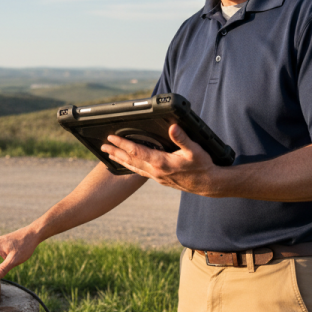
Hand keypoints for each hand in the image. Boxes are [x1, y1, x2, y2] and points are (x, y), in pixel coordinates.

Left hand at [101, 124, 222, 195]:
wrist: (208, 184)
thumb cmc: (203, 166)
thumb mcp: (195, 150)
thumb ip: (182, 138)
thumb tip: (172, 127)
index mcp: (161, 163)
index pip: (136, 151)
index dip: (122, 144)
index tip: (111, 138)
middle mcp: (156, 171)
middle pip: (130, 160)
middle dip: (115, 152)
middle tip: (102, 146)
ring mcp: (157, 176)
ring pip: (133, 168)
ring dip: (120, 160)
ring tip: (109, 155)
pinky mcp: (160, 179)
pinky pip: (140, 172)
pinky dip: (131, 167)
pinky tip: (127, 165)